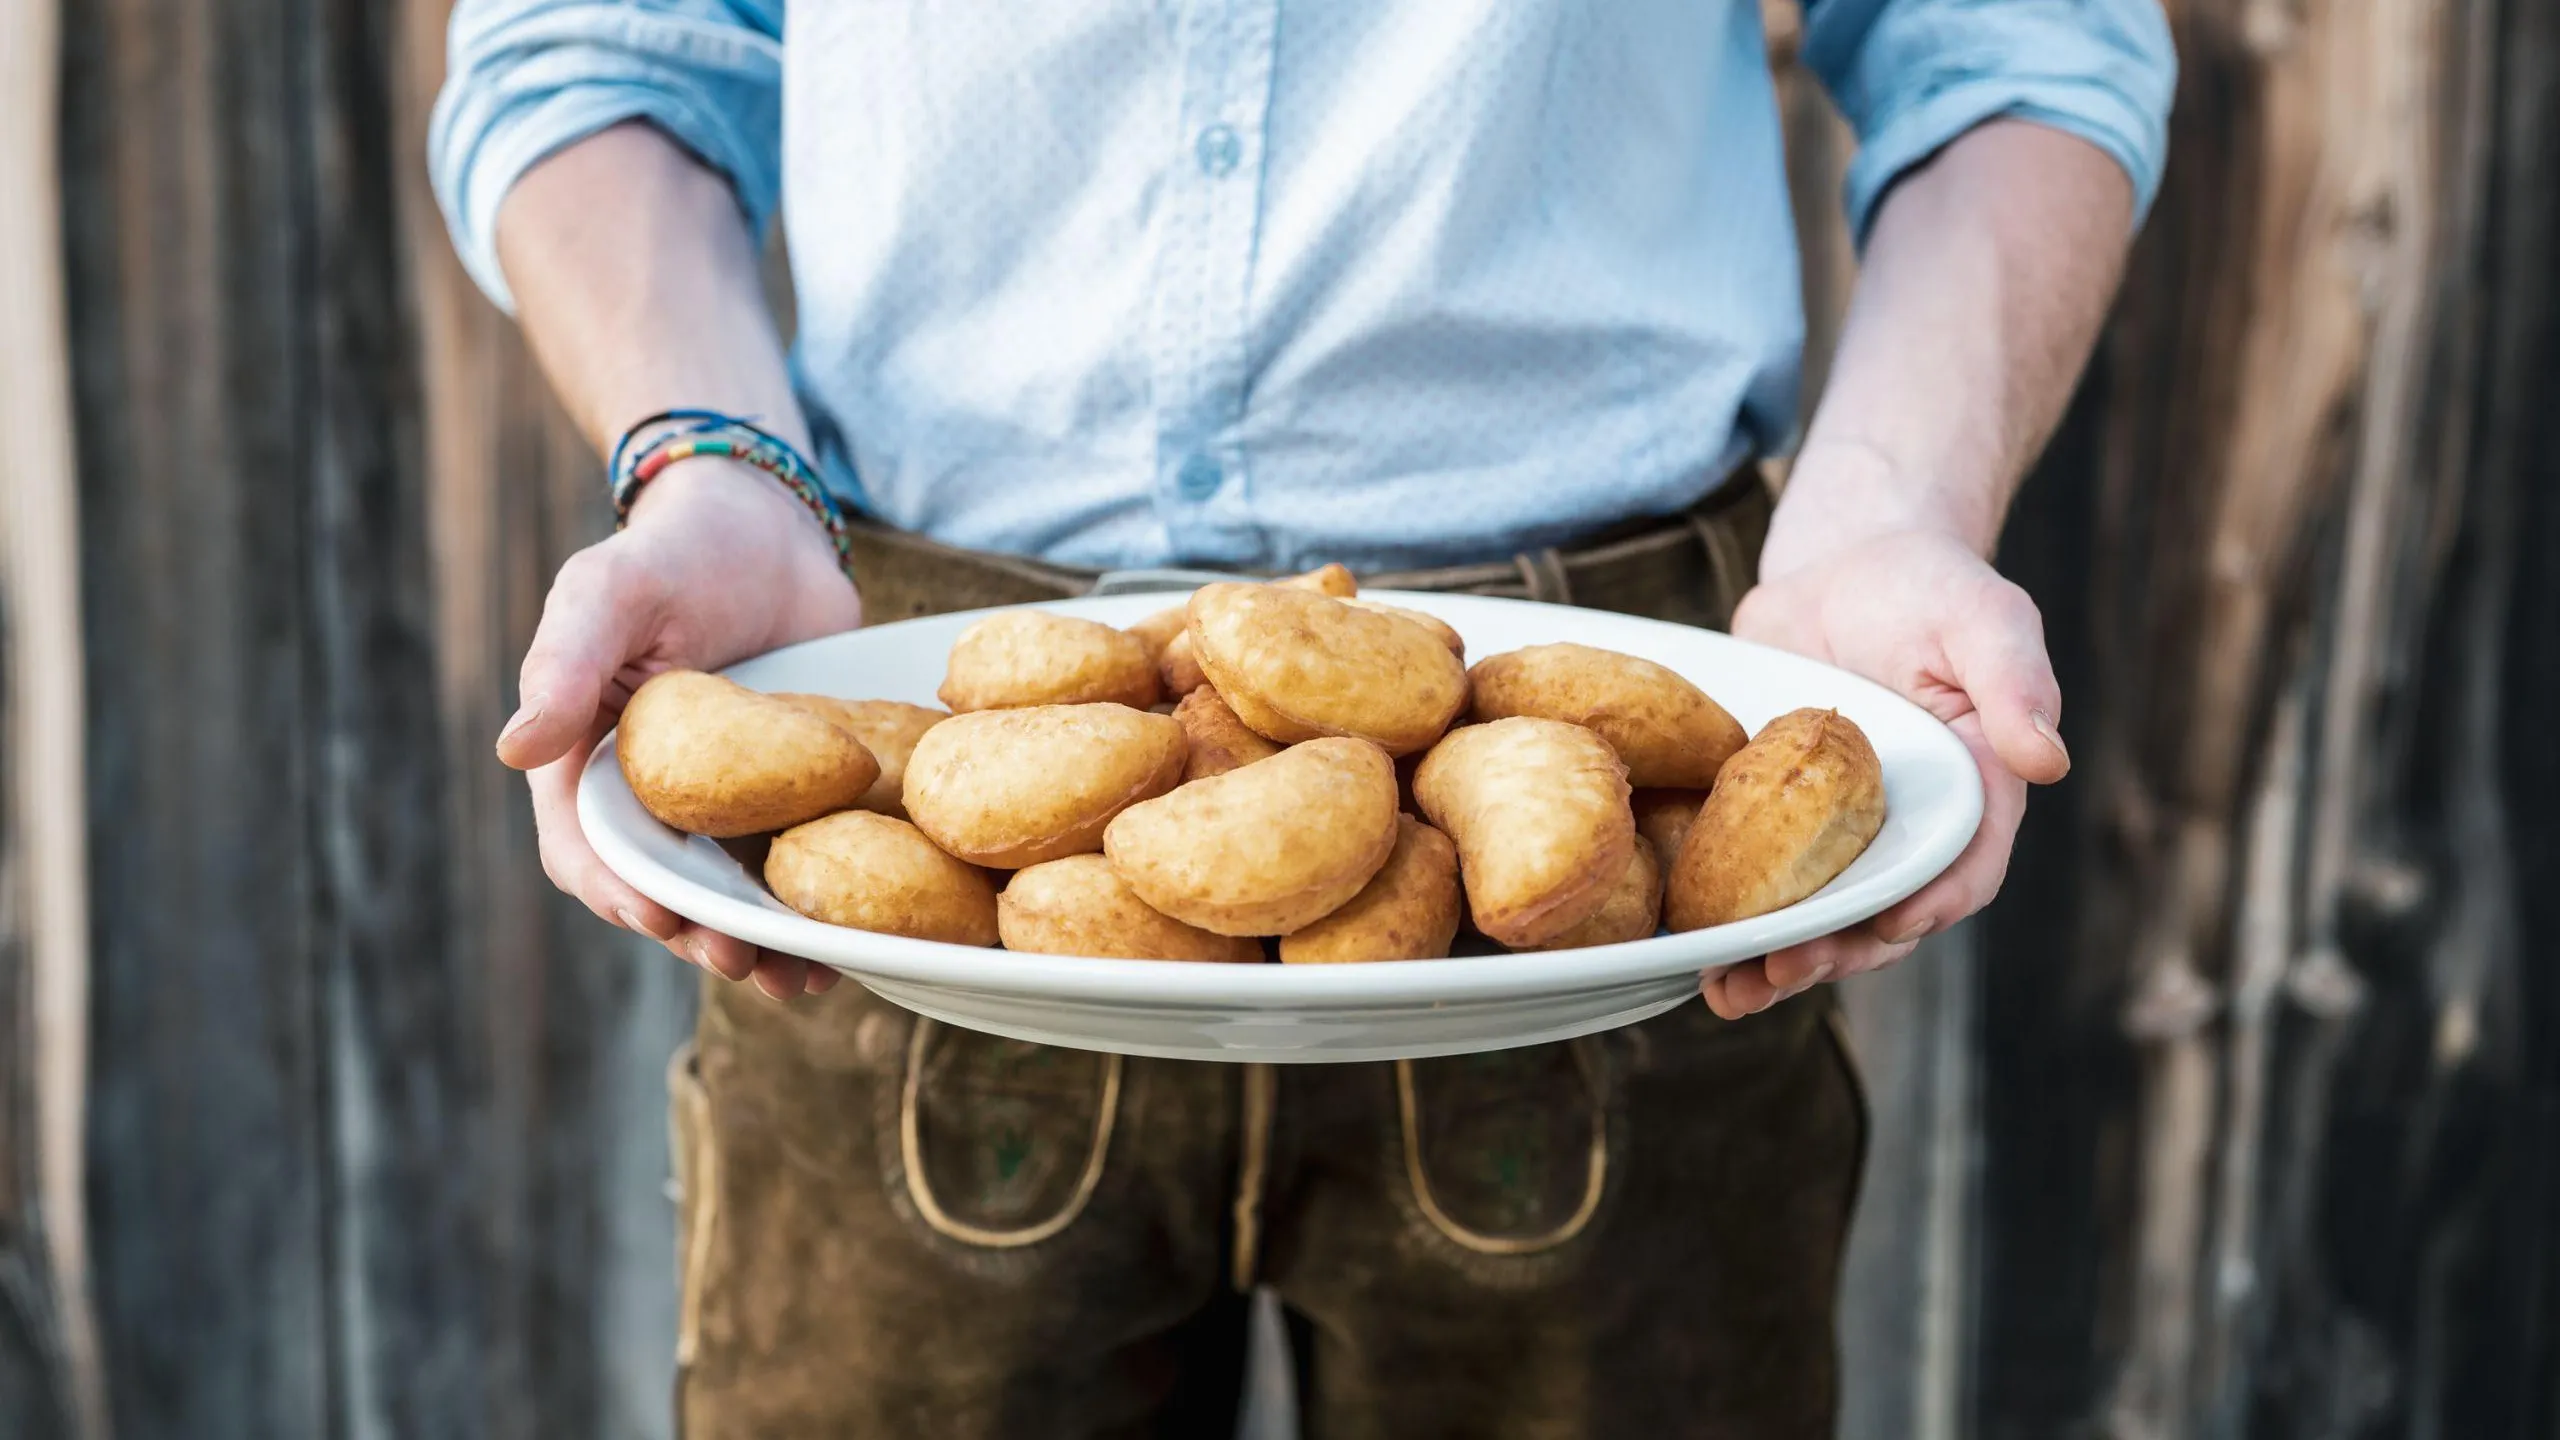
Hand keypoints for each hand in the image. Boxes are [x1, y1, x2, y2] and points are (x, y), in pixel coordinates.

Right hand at [497, 460, 863, 998]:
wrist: (771, 524)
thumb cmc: (673, 551)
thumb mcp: (610, 592)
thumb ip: (564, 664)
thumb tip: (512, 748)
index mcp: (588, 763)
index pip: (586, 850)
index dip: (619, 894)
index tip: (660, 918)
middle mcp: (653, 799)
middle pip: (665, 892)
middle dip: (701, 936)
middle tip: (744, 960)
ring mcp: (725, 805)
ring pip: (735, 895)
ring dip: (764, 942)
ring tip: (805, 975)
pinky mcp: (793, 796)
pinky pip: (802, 864)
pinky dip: (822, 905)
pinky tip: (856, 940)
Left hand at [1701, 526, 2069, 1018]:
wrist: (1841, 566)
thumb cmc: (1929, 588)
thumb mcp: (1984, 619)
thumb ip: (2016, 683)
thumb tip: (2048, 759)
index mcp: (1972, 797)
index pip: (1964, 868)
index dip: (1931, 904)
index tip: (1891, 925)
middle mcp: (1907, 832)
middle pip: (1880, 916)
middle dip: (1836, 952)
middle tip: (1784, 968)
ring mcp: (1838, 836)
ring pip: (1815, 919)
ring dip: (1774, 963)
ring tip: (1727, 991)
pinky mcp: (1775, 823)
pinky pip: (1754, 884)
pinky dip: (1725, 922)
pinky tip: (1684, 951)